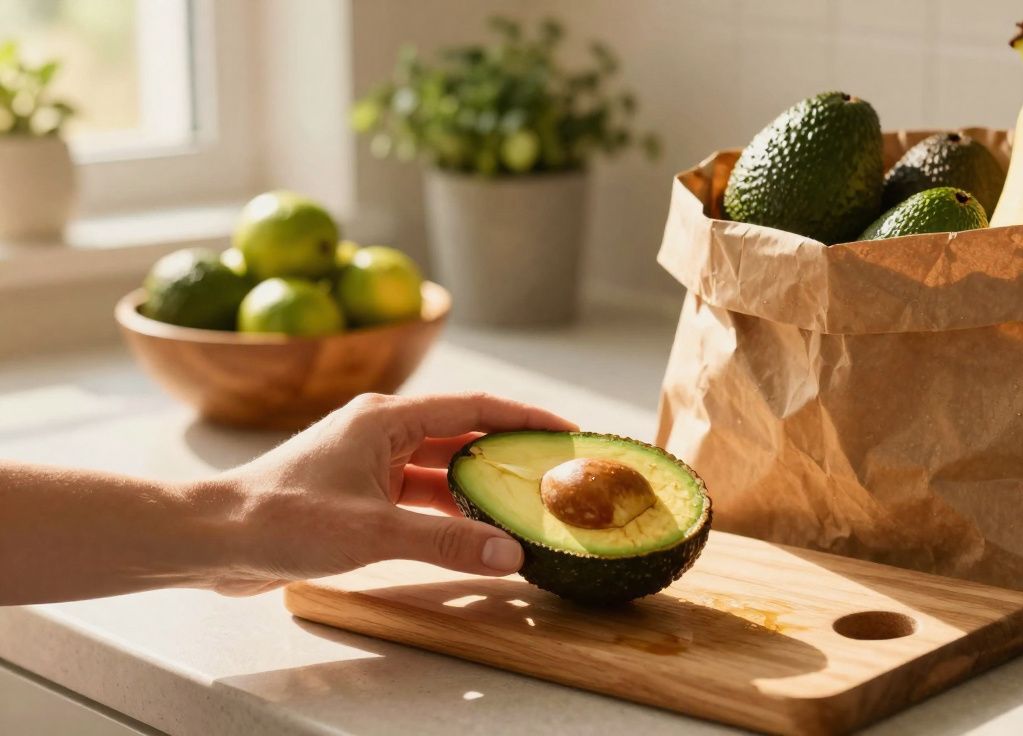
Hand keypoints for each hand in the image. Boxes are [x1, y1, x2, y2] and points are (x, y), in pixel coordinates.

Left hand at [206, 392, 574, 595]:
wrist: (211, 539)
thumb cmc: (281, 519)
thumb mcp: (373, 530)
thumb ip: (447, 542)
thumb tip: (512, 554)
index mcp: (386, 419)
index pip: (474, 406)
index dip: (525, 416)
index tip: (566, 431)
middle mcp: (381, 432)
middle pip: (462, 436)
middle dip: (508, 454)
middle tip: (553, 475)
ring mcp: (367, 463)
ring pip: (441, 470)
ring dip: (478, 489)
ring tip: (524, 508)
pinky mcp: (356, 493)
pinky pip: (418, 497)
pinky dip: (448, 513)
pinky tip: (474, 535)